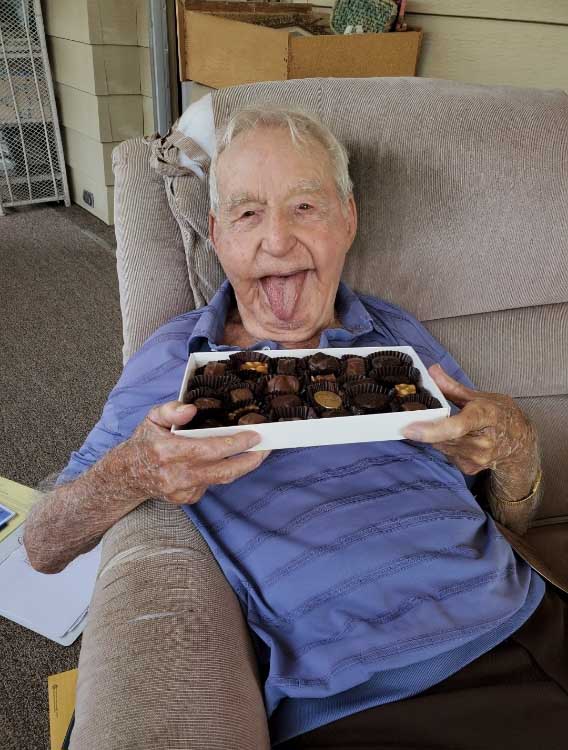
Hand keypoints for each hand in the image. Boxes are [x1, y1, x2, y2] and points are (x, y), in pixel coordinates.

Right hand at [126, 400, 269, 504]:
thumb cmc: (144, 443)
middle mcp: (176, 474)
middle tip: (267, 449)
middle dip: (249, 461)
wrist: (128, 476)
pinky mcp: (187, 499)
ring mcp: (182, 490)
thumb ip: (171, 411)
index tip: (255, 435)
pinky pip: (211, 483)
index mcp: (168, 451)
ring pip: (220, 478)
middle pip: (223, 471)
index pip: (209, 449)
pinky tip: (225, 461)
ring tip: (257, 453)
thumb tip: (191, 409)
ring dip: (241, 466)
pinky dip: (220, 471)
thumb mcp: (152, 419)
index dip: (235, 444)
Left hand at [402, 365, 538, 489]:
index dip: (431, 429)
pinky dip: (444, 445)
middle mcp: (482, 441)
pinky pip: (446, 454)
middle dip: (426, 427)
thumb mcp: (480, 396)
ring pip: (441, 446)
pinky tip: (455, 438)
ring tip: (444, 425)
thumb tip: (432, 371)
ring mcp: (477, 458)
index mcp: (485, 416)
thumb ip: (452, 386)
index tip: (409, 428)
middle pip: (442, 437)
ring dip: (435, 436)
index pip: (457, 426)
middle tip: (414, 417)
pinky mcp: (469, 468)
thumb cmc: (500, 415)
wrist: (520, 443)